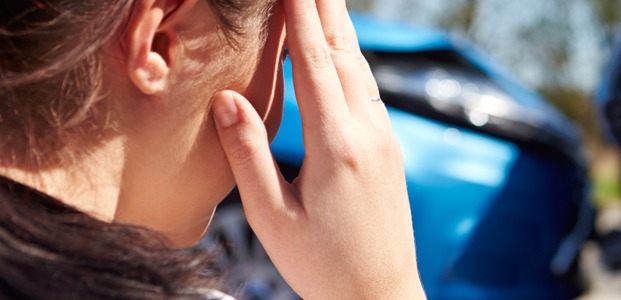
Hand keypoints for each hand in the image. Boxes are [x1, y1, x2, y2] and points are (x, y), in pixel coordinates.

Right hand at [210, 0, 423, 297]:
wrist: (381, 295)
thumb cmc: (322, 265)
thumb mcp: (271, 217)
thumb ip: (248, 154)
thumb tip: (227, 98)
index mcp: (336, 146)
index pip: (315, 64)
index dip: (301, 17)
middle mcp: (368, 133)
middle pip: (346, 54)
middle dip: (326, 9)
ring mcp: (384, 139)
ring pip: (362, 69)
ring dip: (341, 30)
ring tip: (323, 1)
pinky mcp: (389, 150)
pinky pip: (369, 90)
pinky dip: (351, 60)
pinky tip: (340, 54)